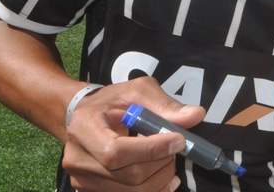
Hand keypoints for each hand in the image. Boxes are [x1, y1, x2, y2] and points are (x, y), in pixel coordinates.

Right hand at [62, 76, 205, 190]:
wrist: (87, 118)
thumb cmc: (113, 101)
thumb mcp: (138, 91)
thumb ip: (165, 105)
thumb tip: (195, 116)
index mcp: (84, 129)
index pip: (116, 152)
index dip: (152, 150)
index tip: (179, 140)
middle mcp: (78, 159)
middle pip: (129, 176)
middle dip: (162, 163)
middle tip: (176, 148)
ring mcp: (82, 180)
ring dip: (161, 178)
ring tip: (168, 159)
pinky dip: (155, 190)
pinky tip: (165, 178)